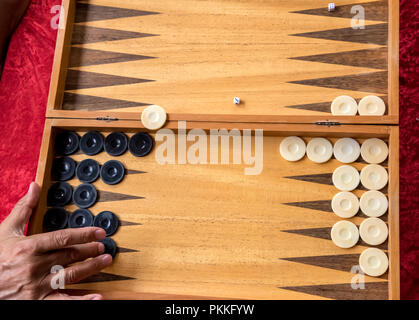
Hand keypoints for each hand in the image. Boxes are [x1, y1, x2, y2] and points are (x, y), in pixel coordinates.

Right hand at [0, 182, 112, 299]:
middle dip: (90, 250)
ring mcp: (36, 286)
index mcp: (28, 248)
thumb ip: (24, 209)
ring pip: (71, 275)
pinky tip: (96, 297)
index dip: (84, 234)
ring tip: (105, 261)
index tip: (99, 232)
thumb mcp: (6, 231)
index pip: (63, 238)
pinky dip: (81, 300)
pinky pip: (63, 301)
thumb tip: (35, 186)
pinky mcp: (37, 302)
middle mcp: (34, 266)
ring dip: (91, 267)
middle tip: (104, 246)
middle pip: (70, 256)